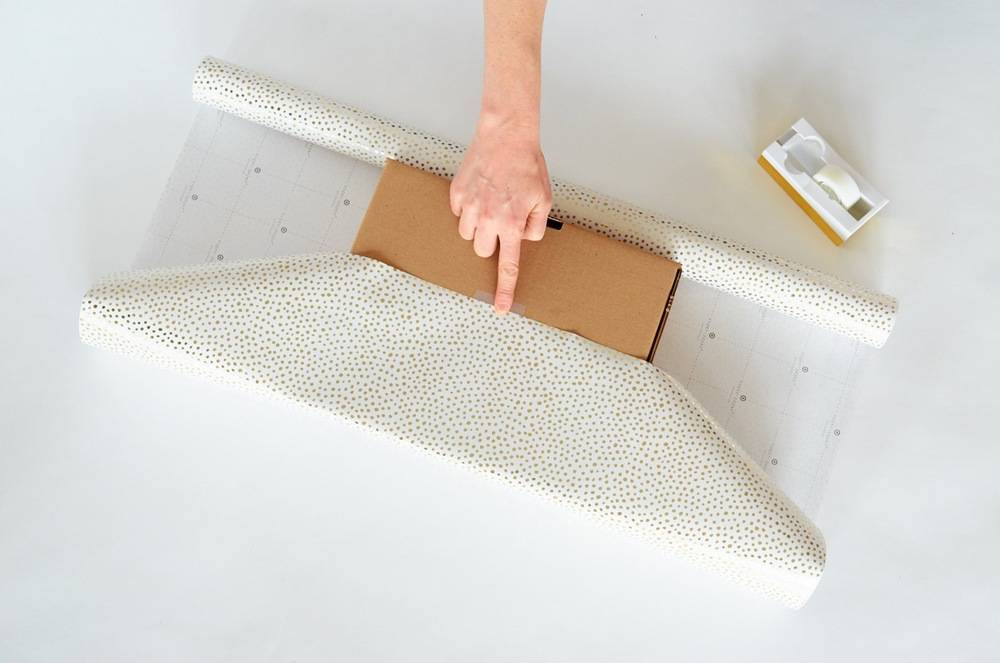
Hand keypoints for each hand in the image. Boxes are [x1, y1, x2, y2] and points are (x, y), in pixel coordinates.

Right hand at [449, 113, 552, 313]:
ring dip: (478, 226)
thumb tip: (524, 238)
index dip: (505, 290)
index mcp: (510, 224)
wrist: (506, 135)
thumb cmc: (527, 165)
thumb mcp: (544, 198)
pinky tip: (481, 190)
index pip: (508, 265)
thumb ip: (536, 225)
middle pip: (481, 250)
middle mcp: (486, 219)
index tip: (501, 309)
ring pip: (467, 234)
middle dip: (491, 242)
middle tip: (501, 221)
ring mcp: (468, 206)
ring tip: (490, 203)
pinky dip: (468, 208)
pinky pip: (458, 213)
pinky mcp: (456, 193)